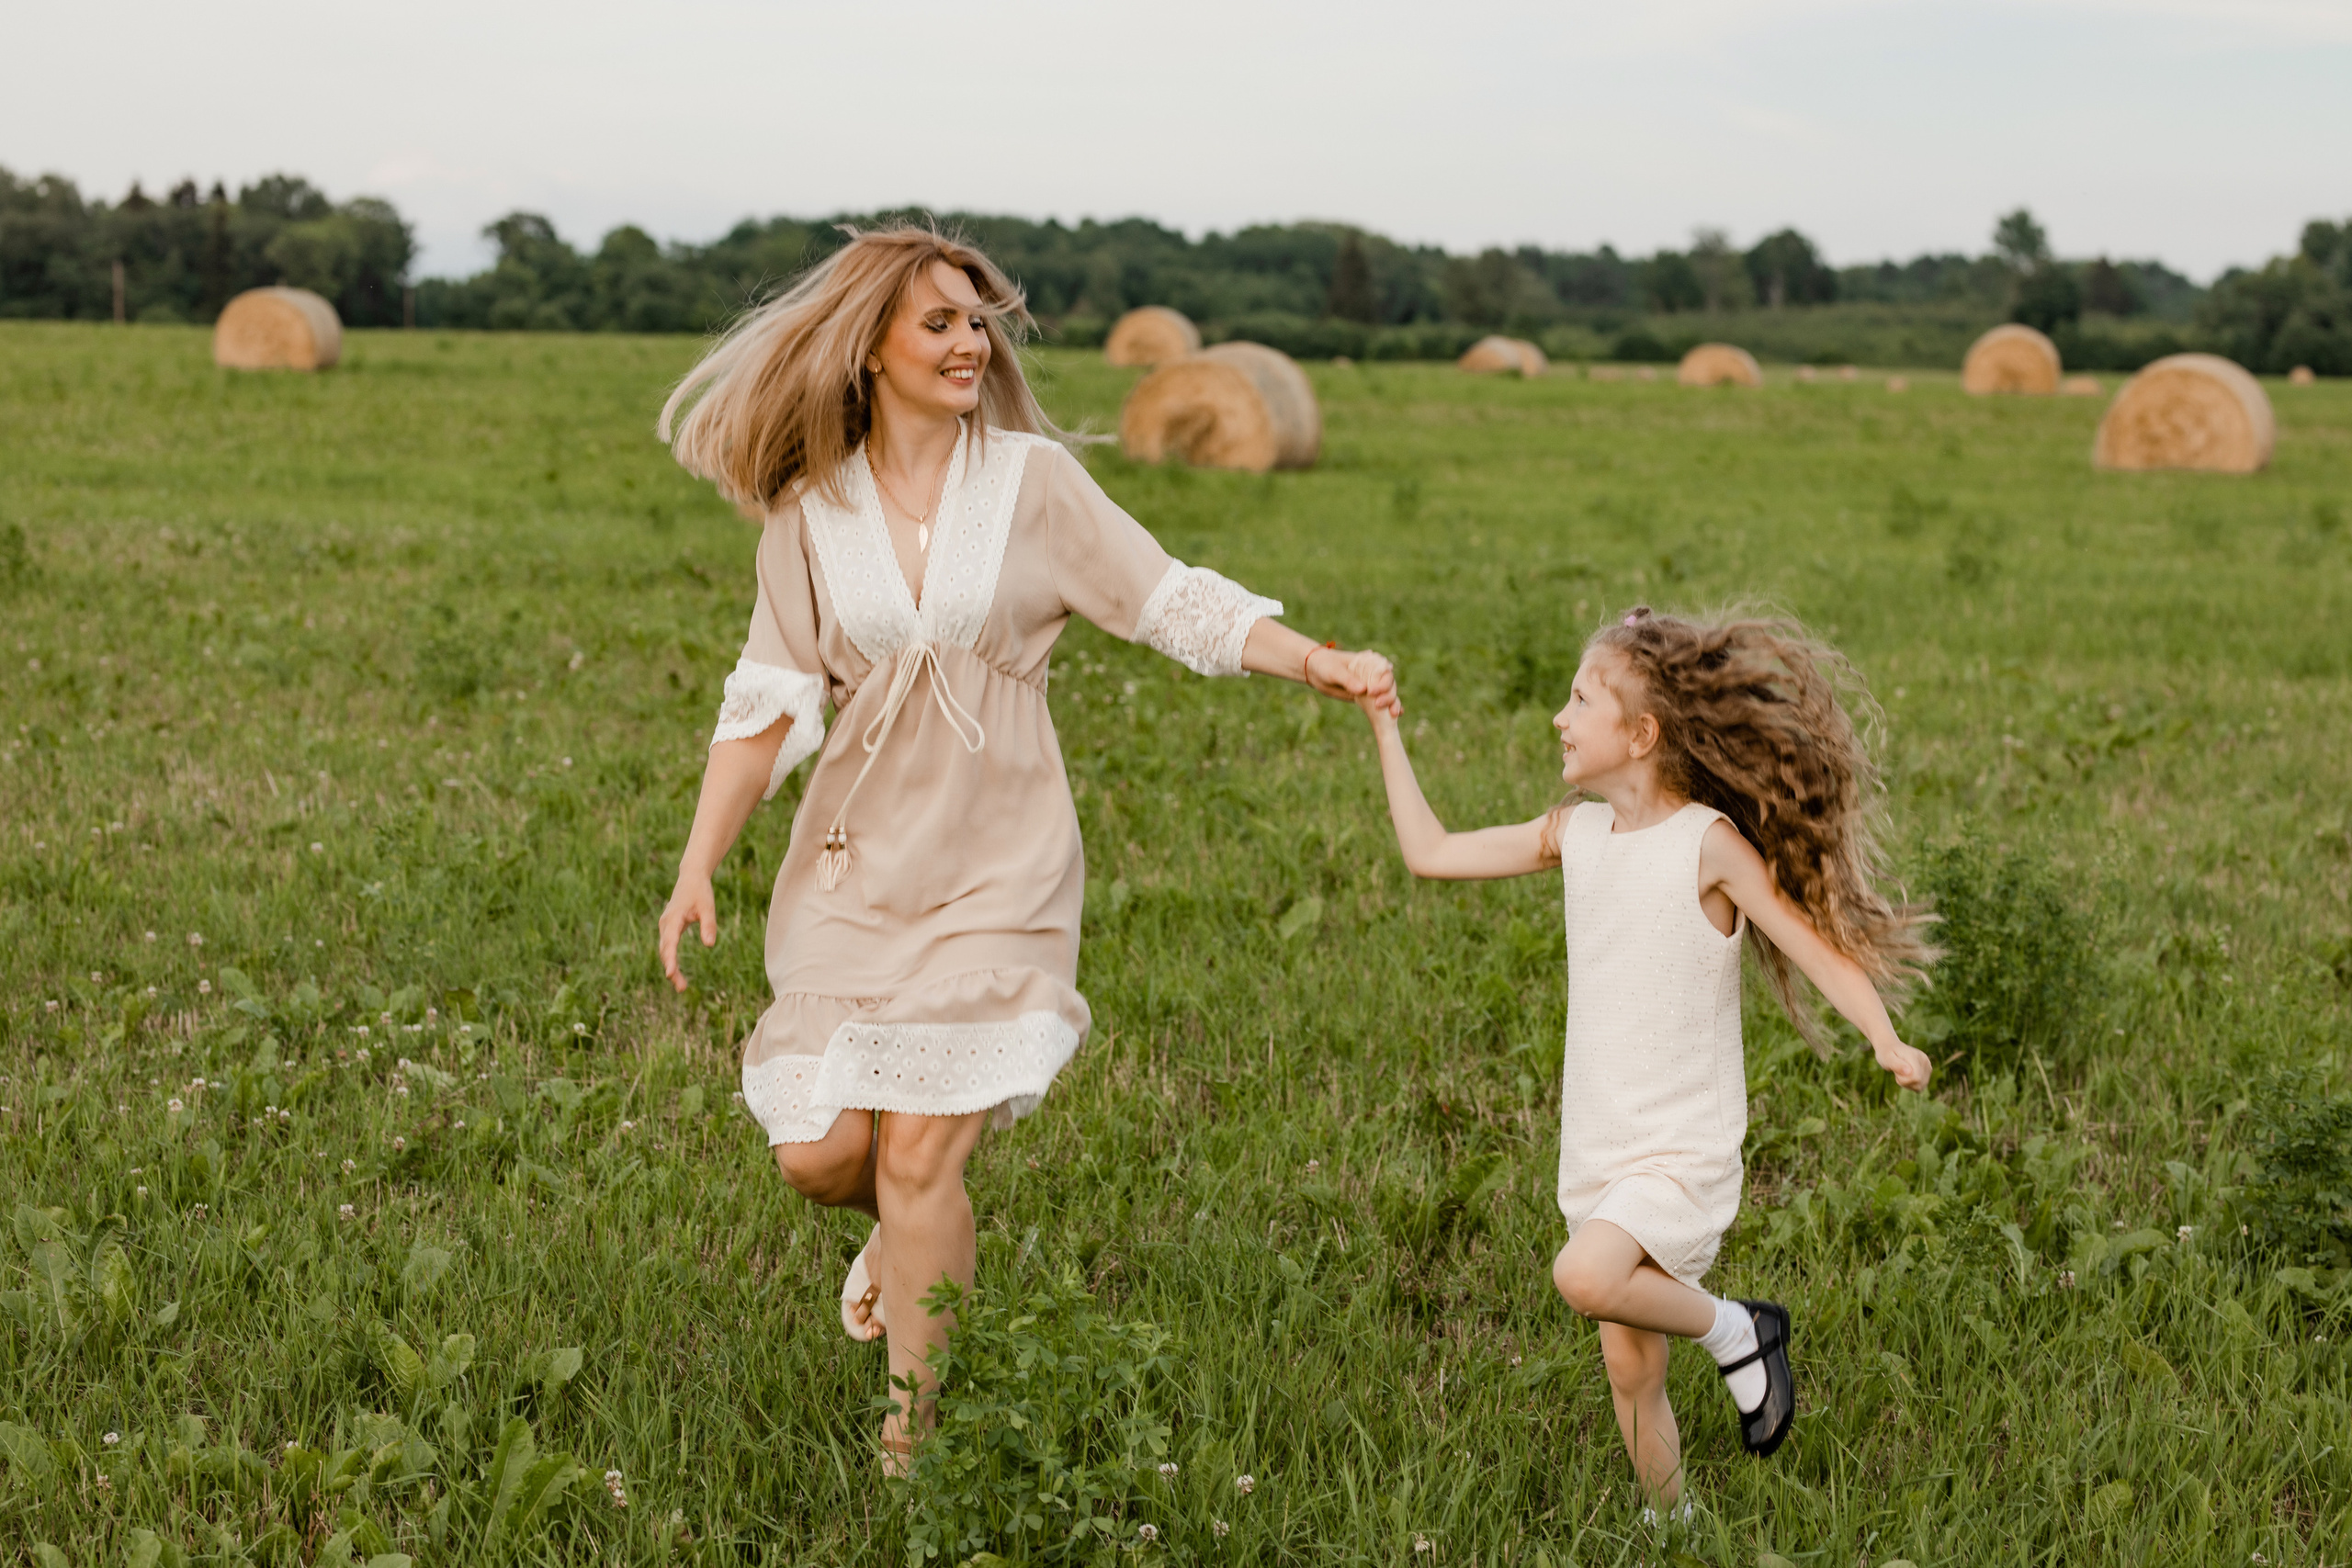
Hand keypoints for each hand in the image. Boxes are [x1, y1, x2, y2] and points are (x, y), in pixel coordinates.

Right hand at [658, 869, 717, 991]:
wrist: (691, 878)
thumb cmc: (700, 891)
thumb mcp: (708, 907)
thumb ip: (709, 925)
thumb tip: (709, 945)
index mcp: (673, 919)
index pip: (670, 943)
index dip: (671, 959)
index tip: (670, 974)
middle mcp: (665, 924)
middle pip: (665, 951)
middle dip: (672, 970)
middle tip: (682, 988)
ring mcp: (665, 927)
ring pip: (665, 951)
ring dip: (671, 968)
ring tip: (682, 986)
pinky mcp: (669, 928)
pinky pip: (668, 947)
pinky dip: (671, 960)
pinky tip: (677, 973)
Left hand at [1309, 646, 1400, 716]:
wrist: (1316, 672)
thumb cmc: (1326, 666)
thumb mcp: (1335, 672)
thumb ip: (1348, 680)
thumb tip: (1363, 690)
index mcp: (1370, 662)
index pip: (1385, 672)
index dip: (1383, 682)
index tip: (1372, 691)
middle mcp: (1374, 674)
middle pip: (1389, 685)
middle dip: (1388, 695)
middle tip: (1379, 705)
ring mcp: (1371, 686)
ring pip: (1387, 694)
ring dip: (1392, 703)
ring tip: (1394, 715)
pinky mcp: (1366, 697)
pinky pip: (1380, 702)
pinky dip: (1389, 708)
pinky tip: (1397, 716)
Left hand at [1875, 1038, 1932, 1092]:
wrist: (1890, 1047)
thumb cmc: (1886, 1053)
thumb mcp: (1887, 1059)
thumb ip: (1897, 1065)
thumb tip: (1909, 1072)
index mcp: (1916, 1056)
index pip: (1915, 1078)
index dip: (1903, 1080)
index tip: (1896, 1072)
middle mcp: (1925, 1061)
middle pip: (1918, 1083)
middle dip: (1904, 1082)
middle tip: (1897, 1071)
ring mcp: (1928, 1066)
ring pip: (1920, 1086)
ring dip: (1908, 1084)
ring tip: (1901, 1072)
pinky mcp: (1927, 1072)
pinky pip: (1920, 1086)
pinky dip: (1911, 1084)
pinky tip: (1906, 1075)